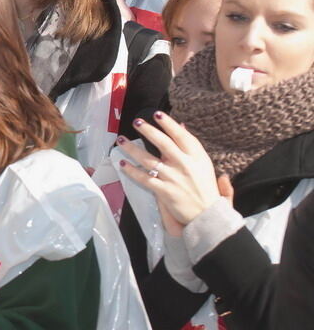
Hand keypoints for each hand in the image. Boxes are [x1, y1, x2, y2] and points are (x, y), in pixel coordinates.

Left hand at [118, 112, 220, 230]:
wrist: (208, 215)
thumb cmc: (206, 188)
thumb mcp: (204, 164)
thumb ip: (192, 146)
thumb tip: (181, 126)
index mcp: (197, 157)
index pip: (182, 136)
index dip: (168, 124)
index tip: (157, 114)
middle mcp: (185, 165)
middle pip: (163, 143)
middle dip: (148, 131)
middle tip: (137, 122)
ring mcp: (173, 178)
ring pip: (148, 160)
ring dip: (132, 149)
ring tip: (121, 140)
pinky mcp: (164, 191)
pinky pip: (144, 178)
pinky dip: (132, 171)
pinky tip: (122, 164)